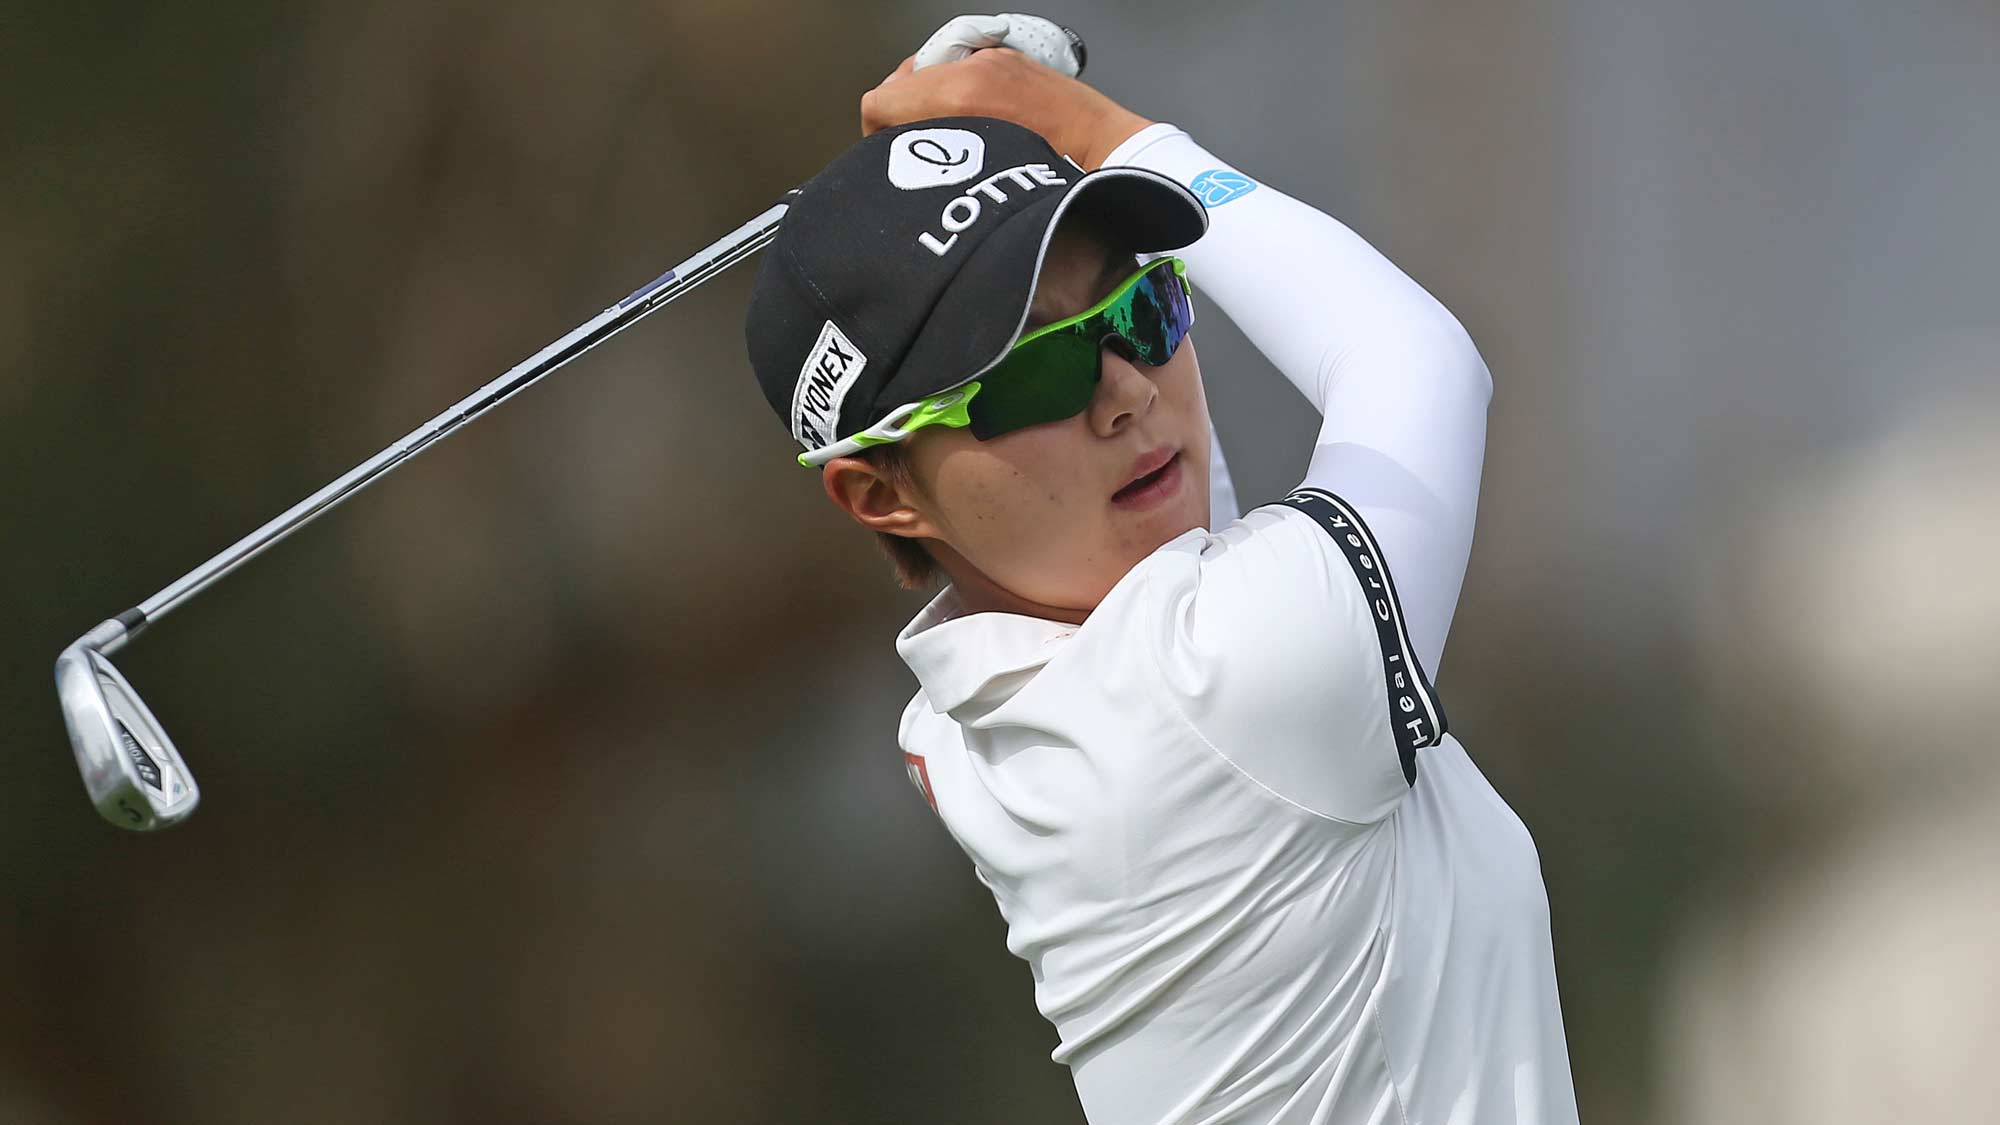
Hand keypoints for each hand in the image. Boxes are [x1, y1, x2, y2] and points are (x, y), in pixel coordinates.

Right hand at [859, 47, 1151, 170]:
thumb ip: (931, 156)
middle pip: (901, 83)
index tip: (890, 159)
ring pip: (928, 73)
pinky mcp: (1008, 59)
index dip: (877, 136)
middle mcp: (974, 68)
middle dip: (900, 117)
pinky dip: (952, 91)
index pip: (882, 102)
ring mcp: (993, 59)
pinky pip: (957, 68)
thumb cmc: (1050, 177)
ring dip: (925, 103)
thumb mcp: (977, 178)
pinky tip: (972, 123)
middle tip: (918, 153)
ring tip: (946, 139)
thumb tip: (901, 154)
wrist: (1108, 153)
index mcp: (962, 95)